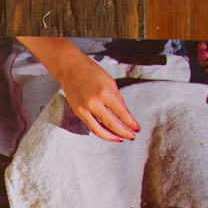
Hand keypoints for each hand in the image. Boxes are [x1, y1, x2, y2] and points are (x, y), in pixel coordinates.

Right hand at [18, 37, 139, 141]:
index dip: (131, 123)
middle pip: (111, 124)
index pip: (121, 113)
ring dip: (111, 137)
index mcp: (104, 93)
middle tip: (132, 137)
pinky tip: (108, 132)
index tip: (137, 128)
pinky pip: (91, 126)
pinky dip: (100, 131)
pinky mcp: (78, 112)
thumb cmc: (91, 72)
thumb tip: (124, 114)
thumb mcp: (110, 82)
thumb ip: (118, 99)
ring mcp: (84, 109)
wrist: (70, 68)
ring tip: (120, 139)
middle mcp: (93, 103)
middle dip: (124, 132)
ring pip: (99, 130)